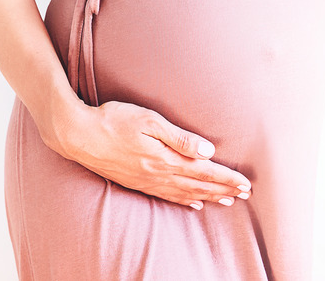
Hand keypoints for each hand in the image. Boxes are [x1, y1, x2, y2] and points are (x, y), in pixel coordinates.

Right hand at [60, 100, 251, 209]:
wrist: (77, 135)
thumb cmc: (114, 121)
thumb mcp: (150, 121)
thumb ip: (180, 138)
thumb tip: (208, 151)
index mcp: (165, 159)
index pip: (205, 172)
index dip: (227, 178)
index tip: (246, 184)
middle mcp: (158, 174)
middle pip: (199, 185)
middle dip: (224, 190)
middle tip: (246, 194)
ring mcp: (146, 180)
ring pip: (185, 193)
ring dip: (209, 196)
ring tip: (228, 201)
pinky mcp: (136, 182)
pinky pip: (167, 196)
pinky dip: (184, 201)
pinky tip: (194, 203)